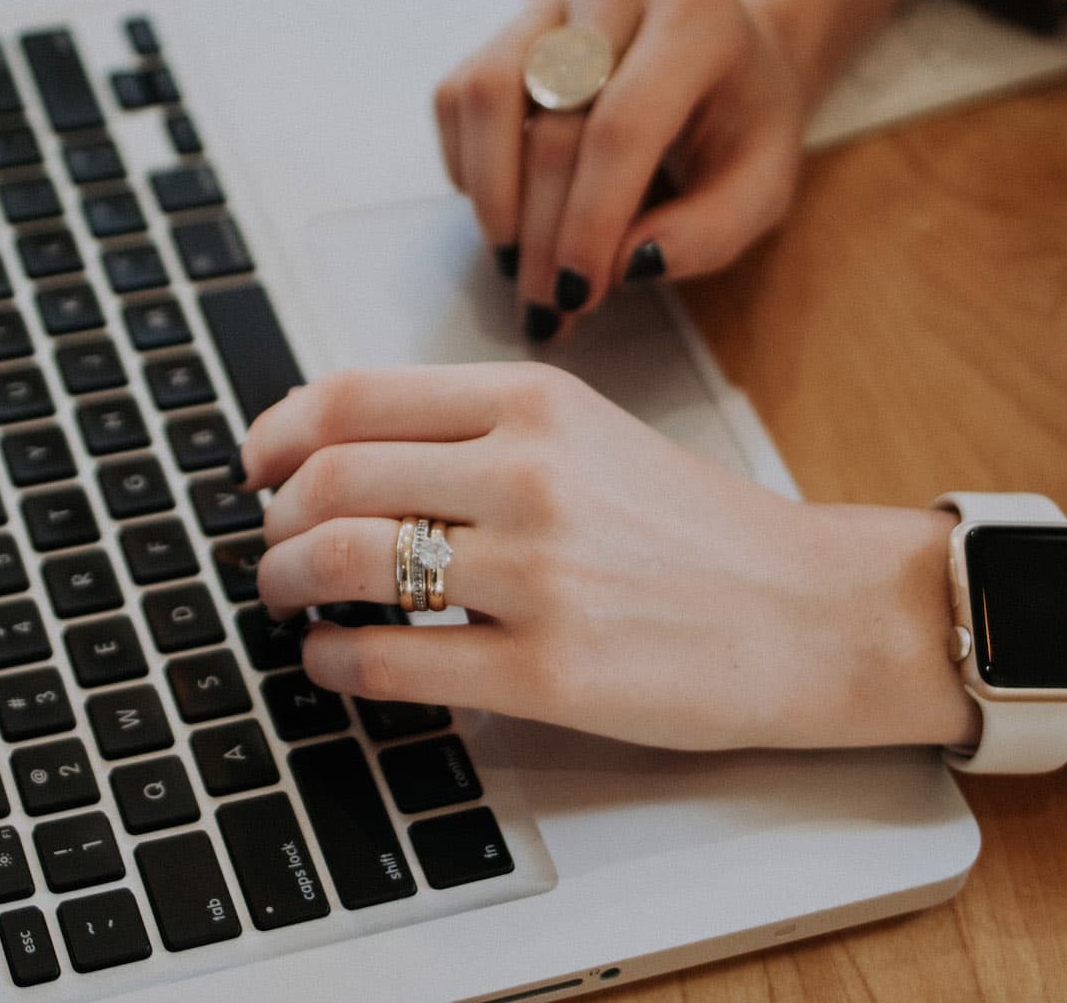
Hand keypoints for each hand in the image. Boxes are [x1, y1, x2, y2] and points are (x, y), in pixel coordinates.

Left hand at [242, 363, 973, 750]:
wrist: (812, 609)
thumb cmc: (699, 527)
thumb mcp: (590, 434)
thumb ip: (477, 431)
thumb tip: (348, 452)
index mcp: (535, 401)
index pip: (354, 395)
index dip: (277, 430)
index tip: (255, 463)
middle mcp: (529, 473)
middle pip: (332, 478)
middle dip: (272, 519)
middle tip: (268, 544)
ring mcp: (538, 573)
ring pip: (344, 561)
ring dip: (285, 583)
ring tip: (286, 599)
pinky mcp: (548, 672)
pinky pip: (390, 660)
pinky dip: (331, 661)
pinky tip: (330, 662)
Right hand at [433, 0, 804, 339]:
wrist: (723, 50)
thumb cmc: (740, 122)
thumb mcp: (761, 187)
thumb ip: (708, 233)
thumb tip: (626, 265)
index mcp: (697, 16)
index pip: (621, 127)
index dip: (588, 221)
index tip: (577, 293)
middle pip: (552, 125)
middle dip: (542, 234)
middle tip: (545, 305)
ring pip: (487, 97)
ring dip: (492, 198)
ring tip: (515, 261)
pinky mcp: (508, 22)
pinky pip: (458, 97)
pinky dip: (468, 166)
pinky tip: (507, 208)